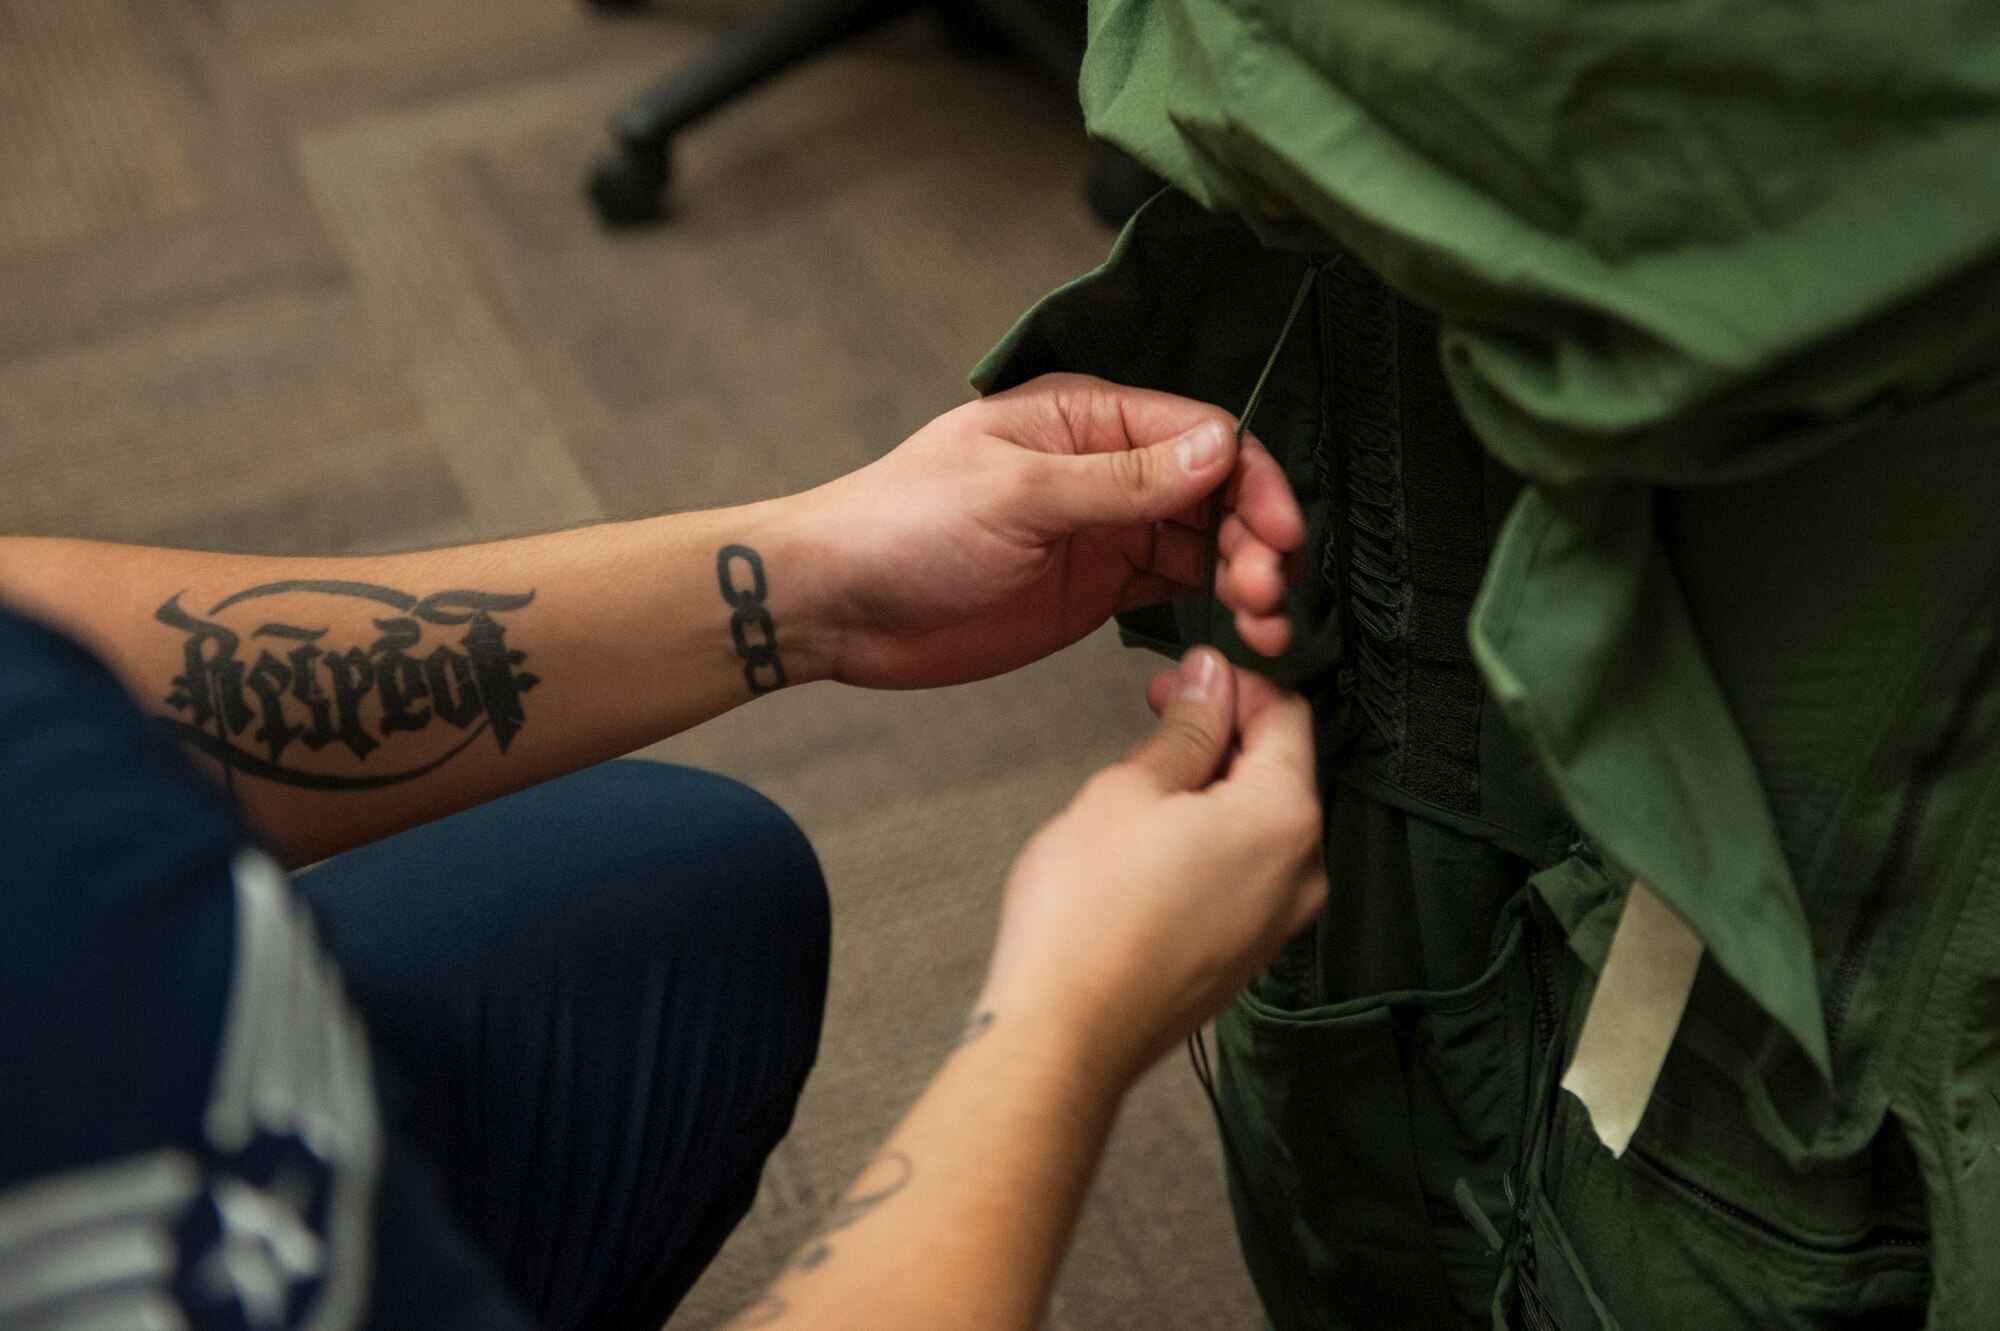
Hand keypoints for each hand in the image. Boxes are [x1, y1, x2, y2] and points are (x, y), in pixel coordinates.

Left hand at [793, 374, 1306, 688]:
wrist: (836, 606)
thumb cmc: (901, 526)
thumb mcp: (1015, 497)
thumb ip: (1121, 481)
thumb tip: (1219, 448)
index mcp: (1086, 418)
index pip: (1201, 433)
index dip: (1251, 480)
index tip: (1281, 534)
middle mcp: (1108, 468)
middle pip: (1218, 490)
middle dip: (1257, 537)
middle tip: (1266, 593)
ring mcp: (1107, 530)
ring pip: (1208, 543)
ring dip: (1248, 579)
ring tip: (1269, 629)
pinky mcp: (1100, 588)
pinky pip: (1179, 589)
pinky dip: (1218, 611)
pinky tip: (1245, 639)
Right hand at [979, 647, 1326, 1078]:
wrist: (1065, 1033)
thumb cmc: (1088, 914)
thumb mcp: (1131, 788)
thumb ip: (1187, 726)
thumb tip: (1212, 677)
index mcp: (1285, 818)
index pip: (1287, 714)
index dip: (1231, 685)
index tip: (1176, 684)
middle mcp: (1303, 871)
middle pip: (1278, 769)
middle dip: (1217, 738)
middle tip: (1147, 729)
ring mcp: (1280, 921)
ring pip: (1257, 823)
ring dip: (1207, 791)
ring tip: (1135, 798)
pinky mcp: (1249, 954)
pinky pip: (1243, 874)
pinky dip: (1207, 845)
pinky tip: (1145, 853)